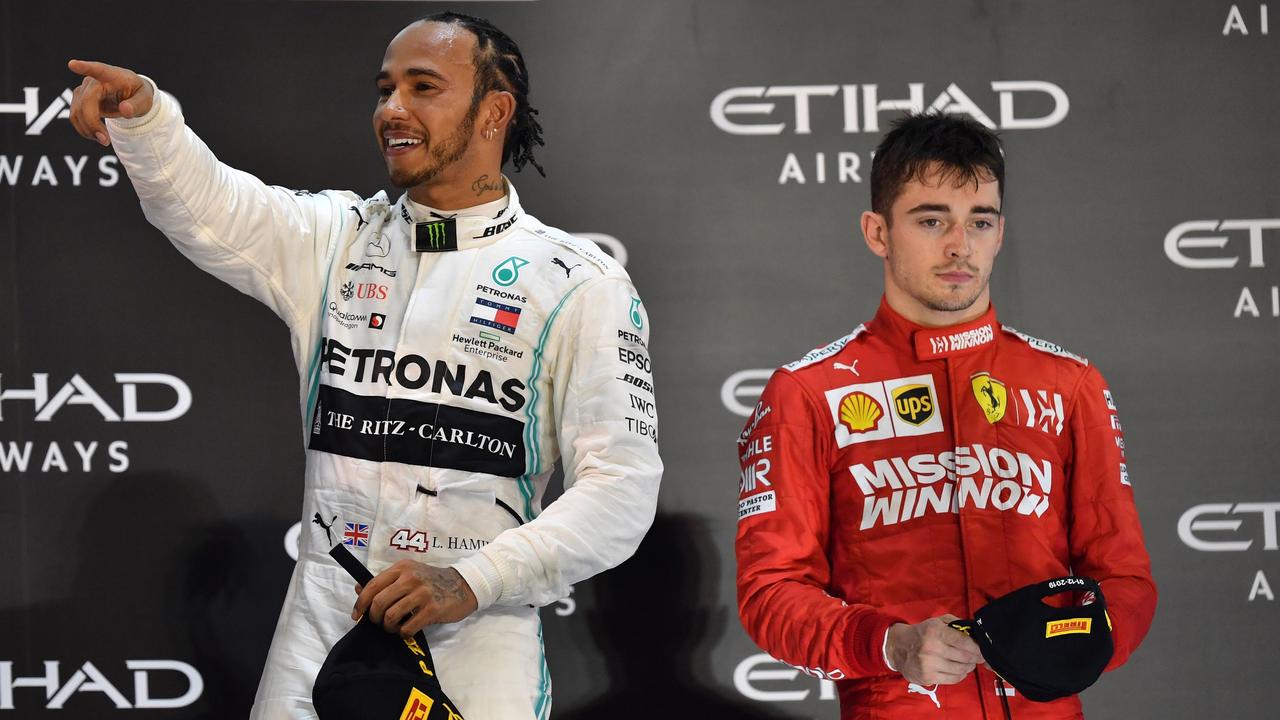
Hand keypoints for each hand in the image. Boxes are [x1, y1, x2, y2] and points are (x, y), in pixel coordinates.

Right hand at [66, 59, 153, 145]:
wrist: (131, 96)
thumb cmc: (138, 94)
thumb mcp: (145, 100)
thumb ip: (136, 105)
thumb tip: (125, 110)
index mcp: (112, 76)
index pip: (98, 70)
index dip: (85, 67)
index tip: (72, 64)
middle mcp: (93, 80)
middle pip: (85, 102)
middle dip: (92, 123)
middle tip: (105, 141)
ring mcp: (83, 90)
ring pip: (76, 112)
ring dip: (88, 129)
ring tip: (104, 140)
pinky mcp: (78, 100)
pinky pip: (75, 117)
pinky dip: (84, 129)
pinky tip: (97, 135)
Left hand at [352, 560, 477, 636]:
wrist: (463, 586)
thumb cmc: (432, 581)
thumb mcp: (408, 574)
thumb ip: (385, 582)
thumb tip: (358, 589)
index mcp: (402, 568)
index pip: (372, 586)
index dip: (361, 603)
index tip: (357, 615)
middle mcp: (410, 578)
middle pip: (379, 603)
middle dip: (374, 618)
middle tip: (380, 623)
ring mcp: (422, 594)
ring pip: (390, 616)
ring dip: (389, 627)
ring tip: (395, 627)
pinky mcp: (432, 609)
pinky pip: (407, 627)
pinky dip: (403, 633)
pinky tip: (407, 630)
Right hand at [886, 614, 984, 685]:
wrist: (898, 647)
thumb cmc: (922, 633)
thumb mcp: (936, 621)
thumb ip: (955, 623)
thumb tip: (974, 631)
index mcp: (935, 631)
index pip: (963, 641)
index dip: (976, 647)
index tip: (981, 649)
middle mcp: (931, 648)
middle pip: (964, 657)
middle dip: (975, 658)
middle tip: (978, 657)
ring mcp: (929, 664)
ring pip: (960, 669)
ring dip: (969, 667)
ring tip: (969, 663)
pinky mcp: (927, 677)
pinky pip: (953, 679)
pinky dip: (961, 675)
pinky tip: (960, 670)